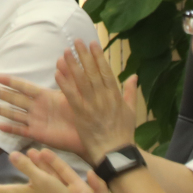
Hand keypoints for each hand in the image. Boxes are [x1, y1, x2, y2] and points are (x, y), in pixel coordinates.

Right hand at [0, 74, 85, 152]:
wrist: (90, 133)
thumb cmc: (83, 112)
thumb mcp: (74, 92)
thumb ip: (68, 77)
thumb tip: (62, 57)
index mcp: (45, 96)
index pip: (24, 87)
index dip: (11, 81)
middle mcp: (37, 107)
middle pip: (14, 99)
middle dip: (0, 93)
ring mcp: (36, 121)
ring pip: (14, 114)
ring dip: (0, 109)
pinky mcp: (38, 134)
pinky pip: (21, 130)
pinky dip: (9, 128)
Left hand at [57, 41, 140, 161]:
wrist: (115, 152)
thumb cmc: (123, 132)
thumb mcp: (131, 111)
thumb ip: (131, 92)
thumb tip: (135, 76)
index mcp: (116, 96)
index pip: (106, 72)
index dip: (99, 57)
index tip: (93, 43)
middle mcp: (104, 98)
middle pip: (93, 72)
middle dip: (85, 55)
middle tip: (77, 41)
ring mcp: (92, 105)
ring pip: (81, 81)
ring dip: (73, 65)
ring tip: (66, 51)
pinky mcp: (81, 114)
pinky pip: (71, 96)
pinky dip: (65, 83)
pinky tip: (58, 72)